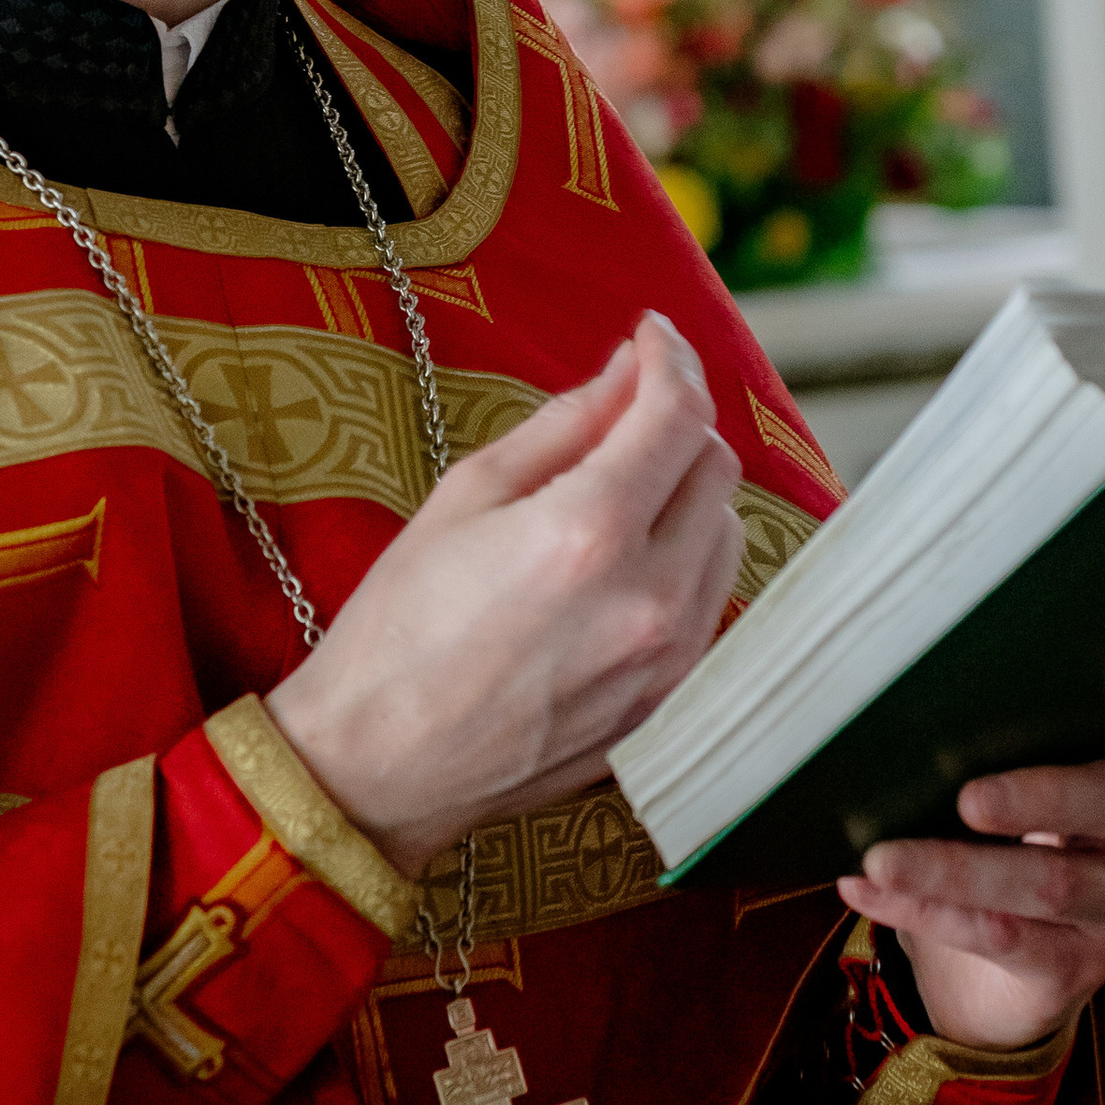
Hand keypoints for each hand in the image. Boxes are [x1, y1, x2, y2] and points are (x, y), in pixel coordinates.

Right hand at [265, 312, 743, 876]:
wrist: (377, 766)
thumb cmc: (398, 630)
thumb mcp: (465, 497)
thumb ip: (562, 426)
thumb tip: (625, 372)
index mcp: (589, 532)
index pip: (677, 414)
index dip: (670, 358)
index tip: (650, 338)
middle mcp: (649, 598)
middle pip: (717, 470)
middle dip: (678, 423)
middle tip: (627, 411)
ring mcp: (667, 661)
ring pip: (726, 538)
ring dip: (689, 496)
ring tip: (622, 491)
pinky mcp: (665, 705)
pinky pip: (707, 606)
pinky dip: (683, 564)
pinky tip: (624, 565)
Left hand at [836, 684, 1104, 1052]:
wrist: (990, 974)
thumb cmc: (991, 842)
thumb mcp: (1001, 788)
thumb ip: (984, 746)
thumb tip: (894, 721)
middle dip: (1040, 797)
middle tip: (968, 798)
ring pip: (1048, 882)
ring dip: (954, 869)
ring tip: (882, 858)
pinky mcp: (1076, 965)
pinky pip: (1001, 935)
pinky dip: (923, 910)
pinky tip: (865, 889)